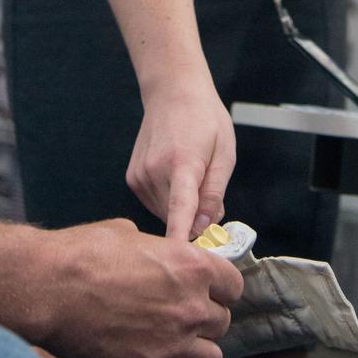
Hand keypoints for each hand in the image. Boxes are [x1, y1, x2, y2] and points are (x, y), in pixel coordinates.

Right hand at [39, 217, 242, 357]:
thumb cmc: (84, 252)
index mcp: (192, 266)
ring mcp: (172, 343)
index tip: (206, 290)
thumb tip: (158, 255)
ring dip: (192, 352)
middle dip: (203, 319)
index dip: (219, 287)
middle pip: (222, 323)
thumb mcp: (129, 234)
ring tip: (170, 343)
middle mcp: (191, 306)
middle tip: (179, 315)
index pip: (234, 285)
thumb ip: (157, 250)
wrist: (50, 286)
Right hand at [126, 81, 236, 240]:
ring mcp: (139, 175)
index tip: (177, 264)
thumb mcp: (224, 153)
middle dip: (196, 216)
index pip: (180, 209)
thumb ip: (214, 193)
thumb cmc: (205, 119)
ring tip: (190, 174)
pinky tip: (174, 176)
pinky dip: (168, 200)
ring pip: (165, 213)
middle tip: (208, 188)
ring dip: (181, 208)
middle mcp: (154, 171)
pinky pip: (154, 204)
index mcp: (182, 162)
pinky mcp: (132, 178)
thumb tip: (206, 227)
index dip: (180, 238)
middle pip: (178, 217)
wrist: (173, 92)